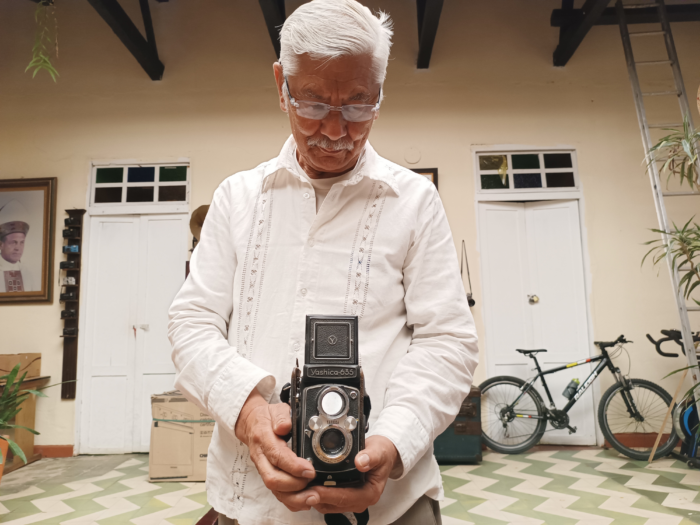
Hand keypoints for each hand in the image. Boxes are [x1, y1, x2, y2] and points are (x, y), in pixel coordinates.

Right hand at [235, 388, 317, 510]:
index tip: (309, 470)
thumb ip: (282, 416)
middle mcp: (261, 457)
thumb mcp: (276, 409)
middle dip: (294, 485)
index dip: (293, 466)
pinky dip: (291, 501)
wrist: (251, 423)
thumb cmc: (267, 418)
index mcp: (263, 438)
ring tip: (312, 497)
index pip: (277, 456)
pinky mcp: (268, 475)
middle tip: (312, 483)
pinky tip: (304, 501)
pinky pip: (276, 493)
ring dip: (294, 497)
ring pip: (274, 489)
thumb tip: (284, 426)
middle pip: (273, 478)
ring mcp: (263, 468)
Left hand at [282, 435, 399, 514]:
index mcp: (368, 493)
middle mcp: (359, 500)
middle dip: (315, 498)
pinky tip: (305, 485)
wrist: (383, 454)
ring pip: (327, 504)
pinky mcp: (342, 496)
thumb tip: (361, 461)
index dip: (329, 495)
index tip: (314, 490)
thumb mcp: (379, 450)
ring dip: (312, 497)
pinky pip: (326, 499)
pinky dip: (315, 493)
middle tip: (299, 490)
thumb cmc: (381, 453)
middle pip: (333, 504)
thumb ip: (371, 456)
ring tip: (298, 488)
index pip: (346, 498)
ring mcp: (350, 500)